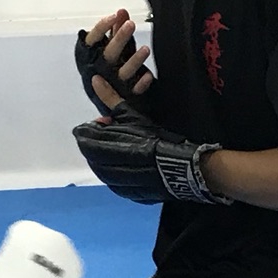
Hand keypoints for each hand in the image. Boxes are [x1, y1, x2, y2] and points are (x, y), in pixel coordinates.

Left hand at [73, 103, 227, 206]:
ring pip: (104, 175)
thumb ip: (114, 101)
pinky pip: (117, 188)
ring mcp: (129, 186)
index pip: (91, 142)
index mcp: (122, 148)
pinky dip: (112, 177)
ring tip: (103, 153)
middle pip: (94, 160)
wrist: (191, 168)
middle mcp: (124, 170)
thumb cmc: (165, 139)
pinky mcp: (137, 196)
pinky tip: (114, 169)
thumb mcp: (138, 117)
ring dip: (99, 163)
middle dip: (90, 148)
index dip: (86, 133)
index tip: (89, 127)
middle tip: (92, 139)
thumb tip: (95, 81)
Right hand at [78, 9, 155, 115]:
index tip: (113, 17)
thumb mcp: (110, 47)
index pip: (93, 39)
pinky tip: (148, 75)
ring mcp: (115, 82)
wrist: (110, 96)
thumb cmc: (108, 67)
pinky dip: (141, 83)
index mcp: (95, 56)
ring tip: (145, 49)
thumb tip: (121, 12)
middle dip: (120, 39)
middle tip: (130, 25)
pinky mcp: (126, 94)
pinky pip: (134, 90)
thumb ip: (116, 29)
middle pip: (110, 53)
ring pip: (124, 72)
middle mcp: (103, 69)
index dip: (102, 28)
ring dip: (134, 61)